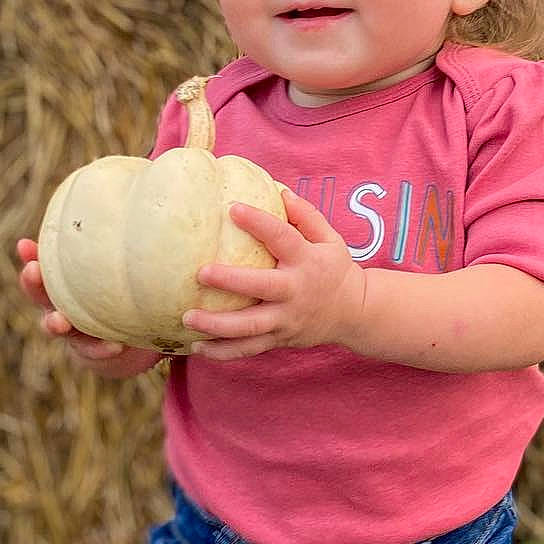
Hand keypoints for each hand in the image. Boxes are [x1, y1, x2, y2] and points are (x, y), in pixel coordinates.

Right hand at [16, 236, 141, 366]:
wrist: (126, 339)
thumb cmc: (119, 293)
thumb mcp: (116, 269)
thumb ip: (117, 243)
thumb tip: (132, 187)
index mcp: (64, 284)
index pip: (42, 267)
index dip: (30, 256)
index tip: (24, 245)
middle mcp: (61, 307)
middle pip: (39, 295)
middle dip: (33, 283)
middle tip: (33, 271)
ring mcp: (74, 332)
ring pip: (58, 328)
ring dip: (55, 323)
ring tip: (59, 321)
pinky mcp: (92, 353)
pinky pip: (93, 352)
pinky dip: (101, 349)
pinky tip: (114, 345)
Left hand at [181, 190, 366, 360]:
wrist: (355, 313)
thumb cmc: (334, 269)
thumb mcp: (330, 239)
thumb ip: (307, 215)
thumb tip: (279, 191)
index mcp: (307, 262)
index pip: (282, 238)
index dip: (258, 223)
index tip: (232, 208)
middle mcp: (296, 292)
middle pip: (262, 288)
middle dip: (231, 282)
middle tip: (200, 273)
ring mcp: (286, 320)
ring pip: (251, 327)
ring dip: (218, 325)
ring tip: (188, 318)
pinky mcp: (279, 339)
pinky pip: (249, 349)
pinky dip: (223, 352)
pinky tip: (197, 348)